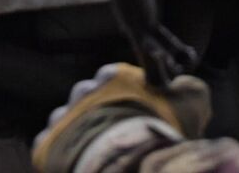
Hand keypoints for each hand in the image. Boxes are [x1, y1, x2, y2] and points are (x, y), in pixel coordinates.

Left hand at [32, 64, 209, 172]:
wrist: (124, 161)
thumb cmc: (160, 129)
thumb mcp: (191, 103)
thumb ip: (189, 91)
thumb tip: (187, 89)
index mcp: (113, 77)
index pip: (115, 76)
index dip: (127, 93)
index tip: (137, 110)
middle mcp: (83, 91)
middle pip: (89, 96)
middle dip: (100, 110)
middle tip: (118, 133)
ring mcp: (63, 117)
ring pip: (68, 118)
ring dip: (80, 130)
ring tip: (98, 151)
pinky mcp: (47, 143)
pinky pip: (52, 143)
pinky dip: (64, 151)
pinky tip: (80, 162)